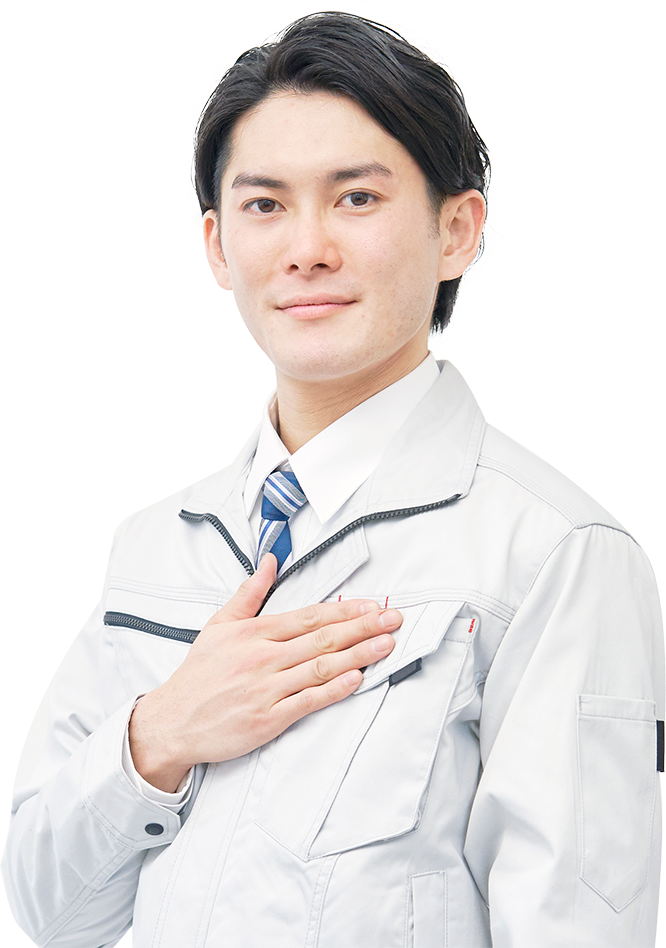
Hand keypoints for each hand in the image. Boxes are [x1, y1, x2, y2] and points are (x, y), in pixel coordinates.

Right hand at [128, 553, 400, 790]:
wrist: (172, 721)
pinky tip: (358, 679)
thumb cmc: (199, 674)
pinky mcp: (267, 719)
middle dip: (362, 627)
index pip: (308, 616)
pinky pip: (308, 701)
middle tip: (393, 619)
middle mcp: (262, 658)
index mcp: (253, 633)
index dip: (343, 610)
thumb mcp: (219, 625)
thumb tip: (270, 562)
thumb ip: (249, 592)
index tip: (370, 605)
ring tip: (386, 644)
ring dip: (358, 655)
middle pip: (322, 639)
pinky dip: (335, 690)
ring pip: (321, 668)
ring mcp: (266, 690)